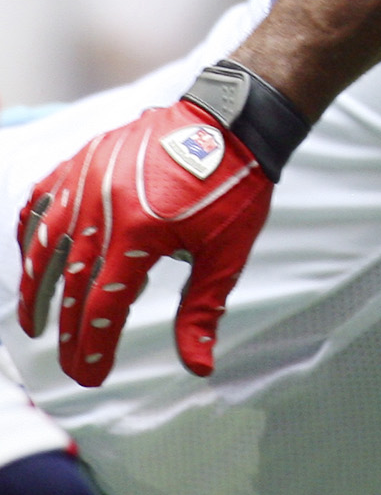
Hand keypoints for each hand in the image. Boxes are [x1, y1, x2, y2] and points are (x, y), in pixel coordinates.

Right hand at [18, 101, 271, 385]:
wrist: (235, 119)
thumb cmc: (235, 185)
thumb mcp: (227, 251)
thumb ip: (202, 309)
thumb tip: (198, 366)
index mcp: (139, 233)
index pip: (103, 306)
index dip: (93, 346)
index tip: (91, 375)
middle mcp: (103, 207)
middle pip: (72, 284)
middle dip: (68, 330)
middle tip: (68, 360)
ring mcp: (88, 178)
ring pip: (43, 244)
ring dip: (35, 288)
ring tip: (34, 322)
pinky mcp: (86, 157)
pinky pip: (42, 197)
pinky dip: (31, 230)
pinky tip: (31, 255)